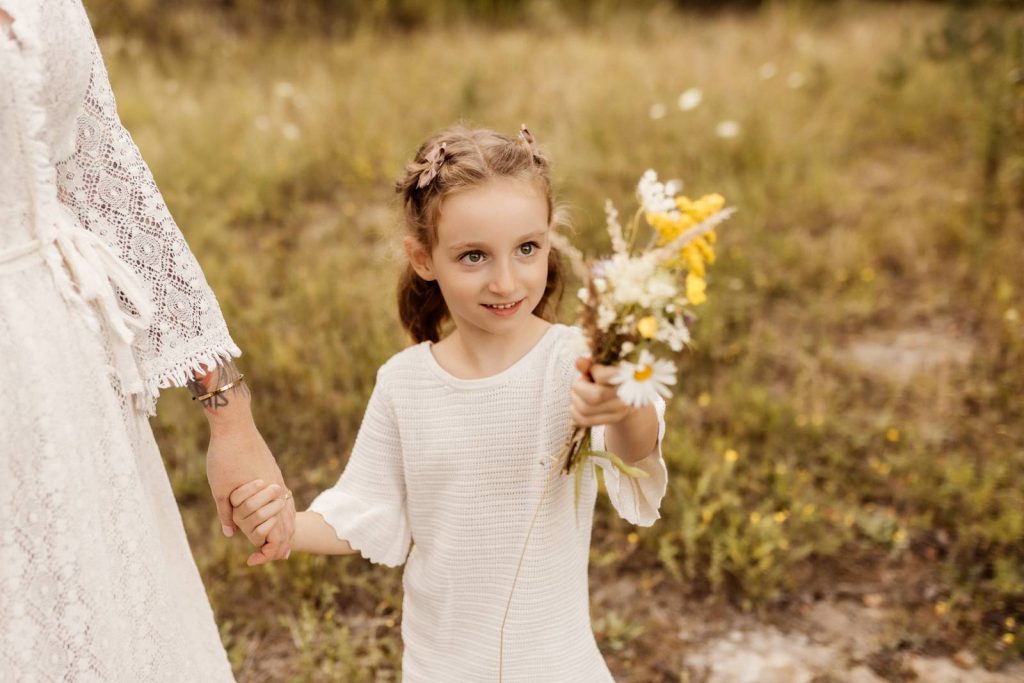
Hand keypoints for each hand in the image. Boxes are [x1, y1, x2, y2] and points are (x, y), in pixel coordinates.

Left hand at [205, 420, 294, 564]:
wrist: (234, 425)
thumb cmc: (225, 456)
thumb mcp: (220, 489)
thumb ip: (227, 514)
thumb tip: (232, 534)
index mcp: (267, 496)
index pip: (277, 533)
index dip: (269, 551)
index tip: (255, 560)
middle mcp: (278, 488)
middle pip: (288, 523)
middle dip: (282, 544)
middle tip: (276, 558)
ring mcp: (277, 478)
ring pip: (288, 509)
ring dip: (286, 528)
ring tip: (281, 542)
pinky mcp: (272, 470)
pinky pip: (284, 497)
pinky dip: (283, 512)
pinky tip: (277, 514)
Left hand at [570, 357, 633, 426]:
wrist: (626, 395)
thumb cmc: (611, 374)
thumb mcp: (603, 365)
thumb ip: (591, 363)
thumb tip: (579, 362)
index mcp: (627, 377)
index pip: (605, 376)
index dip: (594, 370)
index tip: (594, 369)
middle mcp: (626, 396)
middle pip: (595, 396)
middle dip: (579, 387)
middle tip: (580, 382)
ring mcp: (619, 411)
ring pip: (585, 409)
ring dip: (575, 398)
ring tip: (580, 391)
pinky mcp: (611, 420)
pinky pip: (583, 420)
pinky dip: (574, 411)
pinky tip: (578, 402)